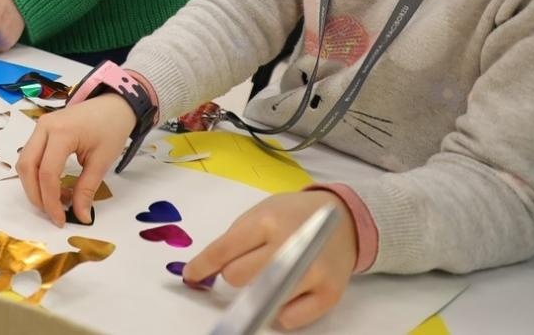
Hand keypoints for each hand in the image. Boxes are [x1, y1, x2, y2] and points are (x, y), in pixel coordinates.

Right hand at [18, 93, 134, 226]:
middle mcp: (44, 127)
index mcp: (61, 133)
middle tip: (53, 214)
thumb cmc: (111, 129)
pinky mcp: (41, 129)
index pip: (47, 174)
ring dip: (34, 186)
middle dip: (36, 195)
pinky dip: (37, 174)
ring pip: (24, 162)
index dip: (51, 201)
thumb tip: (80, 217)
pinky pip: (30, 155)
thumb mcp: (102, 161)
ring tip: (55, 201)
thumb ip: (87, 189)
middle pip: (27, 167)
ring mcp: (39, 126)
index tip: (61, 220)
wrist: (114, 104)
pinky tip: (54, 186)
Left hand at [185, 192, 358, 329]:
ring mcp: (312, 271)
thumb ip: (234, 240)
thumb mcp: (261, 213)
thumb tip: (203, 271)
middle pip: (239, 277)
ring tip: (267, 277)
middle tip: (245, 267)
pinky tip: (285, 294)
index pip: (224, 250)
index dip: (202, 267)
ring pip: (261, 298)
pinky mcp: (329, 293)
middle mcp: (290, 244)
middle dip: (233, 275)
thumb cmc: (292, 216)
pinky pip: (288, 319)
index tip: (190, 277)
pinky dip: (279, 311)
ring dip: (255, 294)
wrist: (343, 220)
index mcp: (268, 220)